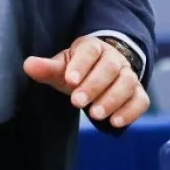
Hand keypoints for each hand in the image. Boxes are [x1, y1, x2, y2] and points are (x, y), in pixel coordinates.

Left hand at [23, 35, 149, 128]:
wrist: (99, 73)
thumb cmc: (77, 71)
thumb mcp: (61, 68)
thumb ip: (46, 68)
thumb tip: (28, 65)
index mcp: (93, 47)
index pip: (90, 51)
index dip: (81, 64)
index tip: (69, 80)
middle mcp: (114, 59)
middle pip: (110, 67)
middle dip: (94, 85)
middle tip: (77, 102)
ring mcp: (128, 75)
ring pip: (127, 83)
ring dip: (112, 99)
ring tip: (95, 115)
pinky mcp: (138, 93)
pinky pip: (141, 100)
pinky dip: (131, 111)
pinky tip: (115, 122)